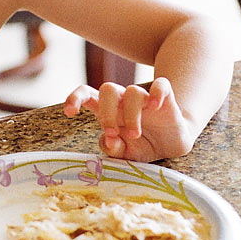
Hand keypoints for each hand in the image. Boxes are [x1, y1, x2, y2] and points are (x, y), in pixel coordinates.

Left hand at [63, 78, 193, 161]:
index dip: (75, 98)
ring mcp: (144, 97)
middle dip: (107, 112)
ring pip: (132, 91)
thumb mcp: (126, 154)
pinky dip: (157, 93)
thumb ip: (113, 149)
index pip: (86, 94)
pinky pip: (161, 85)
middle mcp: (123, 100)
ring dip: (131, 114)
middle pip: (108, 89)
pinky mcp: (164, 97)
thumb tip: (109, 140)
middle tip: (113, 133)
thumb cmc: (142, 145)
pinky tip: (155, 106)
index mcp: (108, 110)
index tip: (69, 112)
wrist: (171, 145)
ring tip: (135, 135)